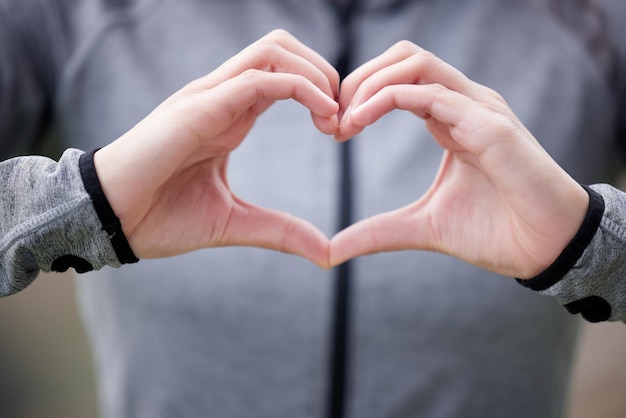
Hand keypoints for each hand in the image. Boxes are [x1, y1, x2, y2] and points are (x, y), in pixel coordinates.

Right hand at [93, 30, 338, 267]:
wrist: (111, 221)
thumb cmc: (161, 216)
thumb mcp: (235, 223)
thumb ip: (282, 231)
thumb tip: (327, 253)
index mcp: (231, 114)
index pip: (283, 75)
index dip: (321, 92)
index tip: (341, 129)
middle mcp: (222, 96)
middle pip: (283, 48)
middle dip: (324, 71)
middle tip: (343, 116)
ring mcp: (208, 97)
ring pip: (273, 50)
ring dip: (315, 73)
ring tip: (334, 114)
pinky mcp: (198, 108)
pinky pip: (257, 78)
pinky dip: (298, 87)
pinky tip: (323, 114)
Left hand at [330, 41, 588, 277]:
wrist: (547, 251)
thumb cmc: (495, 233)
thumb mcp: (421, 228)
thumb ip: (377, 232)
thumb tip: (332, 250)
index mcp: (451, 118)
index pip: (399, 80)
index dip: (359, 95)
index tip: (332, 129)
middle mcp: (465, 105)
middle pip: (403, 57)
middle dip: (358, 79)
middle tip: (331, 119)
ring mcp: (480, 109)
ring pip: (416, 62)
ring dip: (370, 83)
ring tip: (344, 120)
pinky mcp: (490, 126)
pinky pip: (432, 93)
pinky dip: (388, 99)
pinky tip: (360, 122)